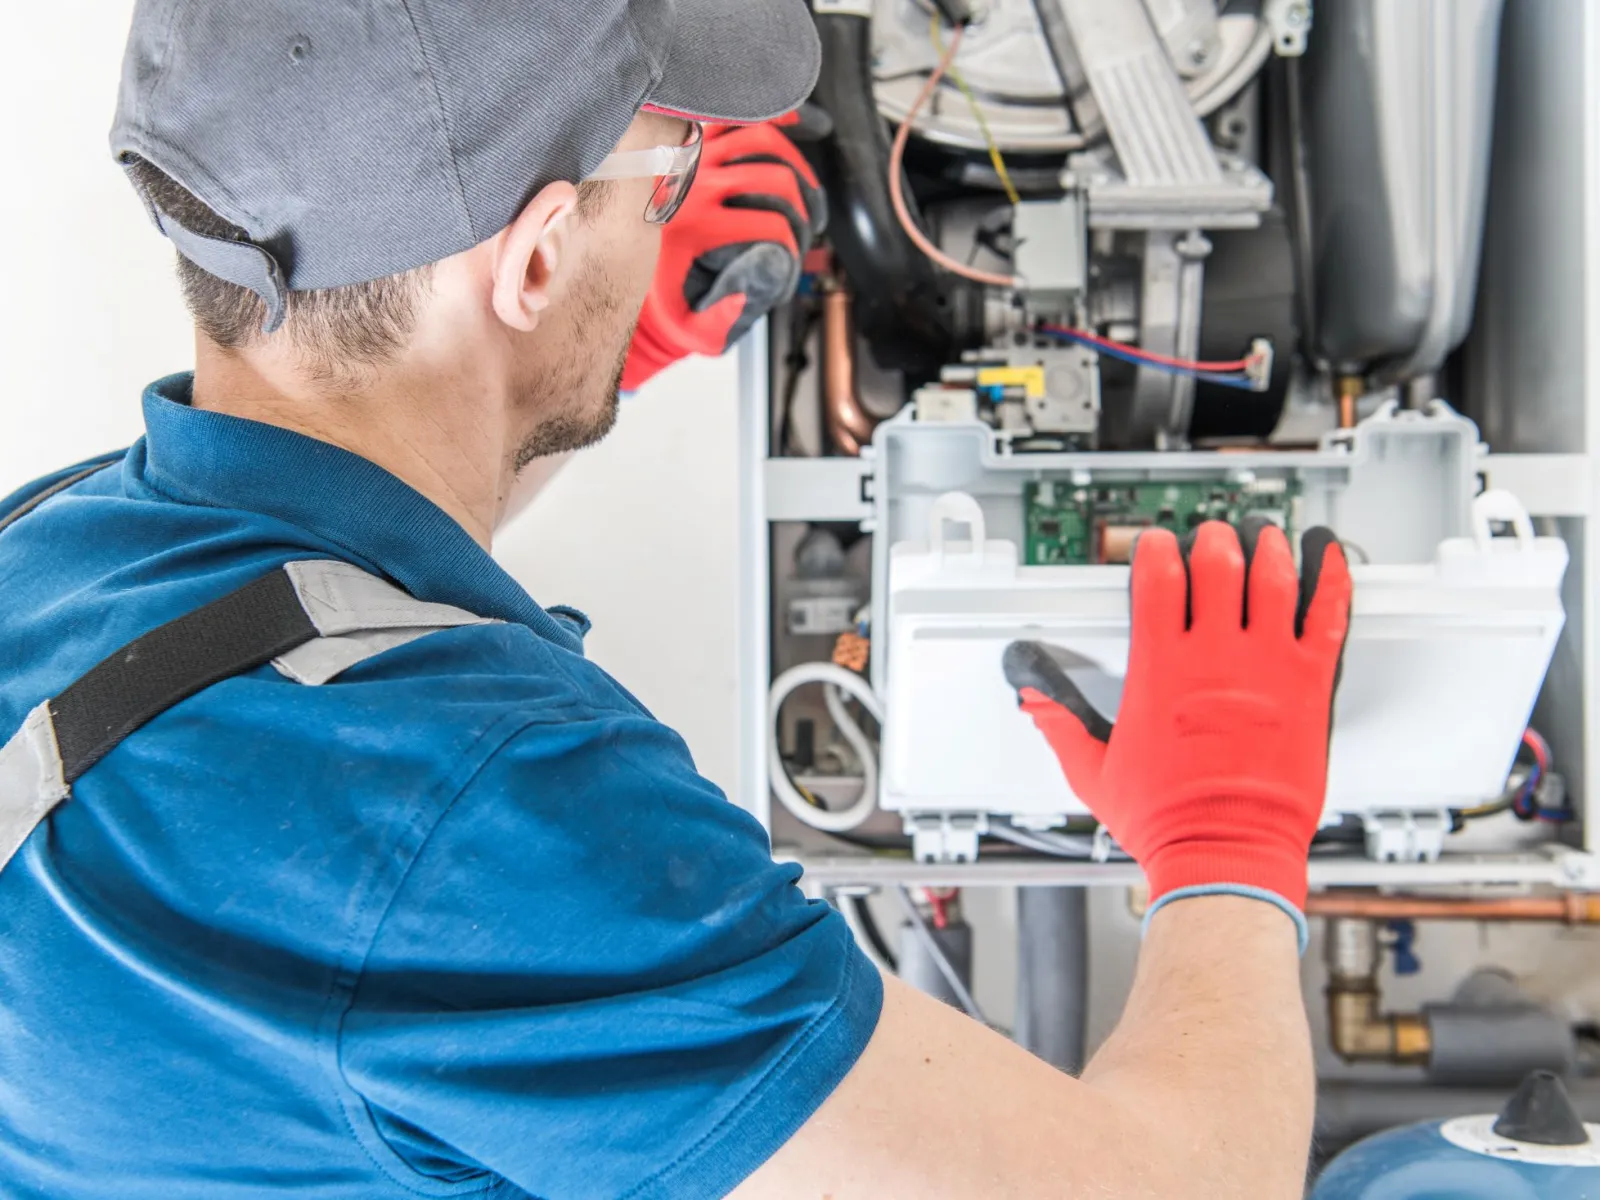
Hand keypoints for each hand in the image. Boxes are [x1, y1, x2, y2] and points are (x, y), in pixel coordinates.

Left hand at [622, 121, 825, 390]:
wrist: (621, 264)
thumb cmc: (662, 295)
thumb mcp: (689, 324)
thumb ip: (722, 320)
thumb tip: (752, 292)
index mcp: (696, 227)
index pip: (771, 225)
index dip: (794, 246)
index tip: (792, 258)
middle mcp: (694, 184)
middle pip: (775, 178)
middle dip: (801, 209)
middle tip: (803, 229)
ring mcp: (694, 156)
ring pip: (762, 138)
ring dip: (794, 164)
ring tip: (801, 193)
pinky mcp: (693, 140)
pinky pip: (736, 116)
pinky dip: (767, 118)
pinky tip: (790, 128)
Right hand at [1003, 520, 1351, 940]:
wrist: (1226, 853)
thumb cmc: (1167, 821)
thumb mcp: (1093, 772)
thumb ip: (1061, 726)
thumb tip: (1034, 702)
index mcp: (1160, 670)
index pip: (1157, 579)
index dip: (1155, 550)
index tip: (1156, 545)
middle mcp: (1214, 658)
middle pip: (1217, 564)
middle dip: (1213, 540)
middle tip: (1213, 537)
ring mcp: (1266, 667)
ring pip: (1273, 579)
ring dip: (1268, 549)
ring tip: (1264, 537)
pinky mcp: (1309, 686)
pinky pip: (1328, 618)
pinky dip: (1331, 581)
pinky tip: (1329, 560)